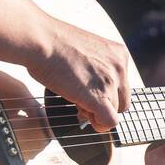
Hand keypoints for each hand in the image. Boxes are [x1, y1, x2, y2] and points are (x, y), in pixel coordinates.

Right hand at [26, 17, 130, 131]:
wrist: (41, 40)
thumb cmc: (54, 44)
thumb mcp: (87, 50)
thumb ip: (98, 67)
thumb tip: (94, 87)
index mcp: (118, 53)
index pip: (123, 85)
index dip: (106, 93)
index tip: (90, 90)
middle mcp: (119, 67)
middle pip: (123, 101)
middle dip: (104, 105)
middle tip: (82, 99)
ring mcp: (110, 82)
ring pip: (114, 112)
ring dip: (95, 111)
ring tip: (75, 97)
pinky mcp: (99, 97)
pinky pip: (109, 122)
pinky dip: (98, 124)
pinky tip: (83, 112)